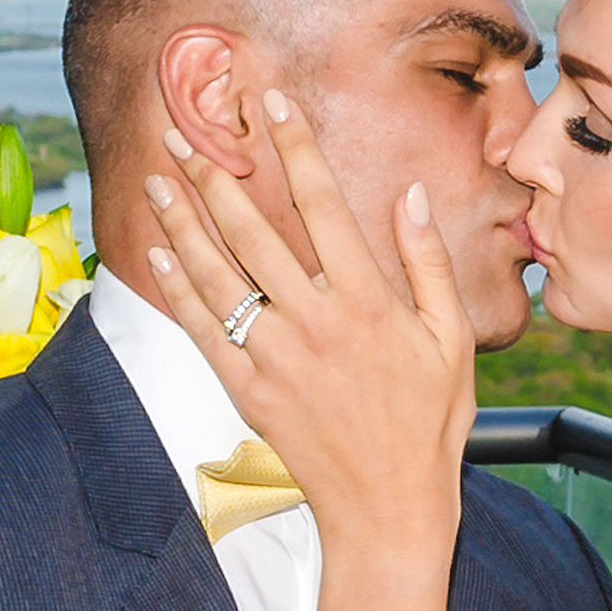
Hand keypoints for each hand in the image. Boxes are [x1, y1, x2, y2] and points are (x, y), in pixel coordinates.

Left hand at [141, 88, 476, 563]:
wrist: (389, 508)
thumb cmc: (430, 425)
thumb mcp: (452, 341)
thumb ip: (428, 265)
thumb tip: (412, 197)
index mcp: (369, 301)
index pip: (324, 204)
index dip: (297, 147)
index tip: (273, 102)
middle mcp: (316, 320)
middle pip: (254, 229)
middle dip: (217, 172)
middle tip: (184, 130)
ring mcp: (277, 356)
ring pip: (218, 272)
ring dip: (184, 220)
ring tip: (159, 177)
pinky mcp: (250, 390)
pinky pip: (204, 328)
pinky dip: (179, 288)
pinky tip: (160, 253)